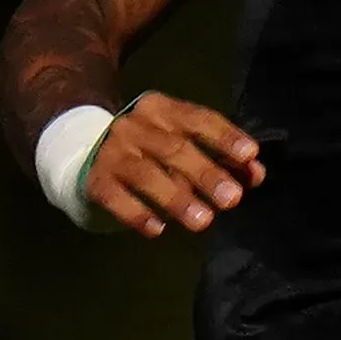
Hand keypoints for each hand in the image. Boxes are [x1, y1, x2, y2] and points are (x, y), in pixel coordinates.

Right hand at [84, 92, 264, 238]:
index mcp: (163, 110)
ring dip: (176, 197)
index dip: (225, 137)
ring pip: (145, 173)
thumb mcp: (185, 144)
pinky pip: (114, 196)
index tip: (250, 155)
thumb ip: (222, 157)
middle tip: (233, 199)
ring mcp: (111, 151)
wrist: (85, 150)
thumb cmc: (152, 149)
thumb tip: (255, 174)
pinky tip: (157, 229)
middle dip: (206, 174)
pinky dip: (136, 213)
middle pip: (174, 148)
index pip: (199, 119)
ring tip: (203, 221)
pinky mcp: (94, 179)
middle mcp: (135, 125)